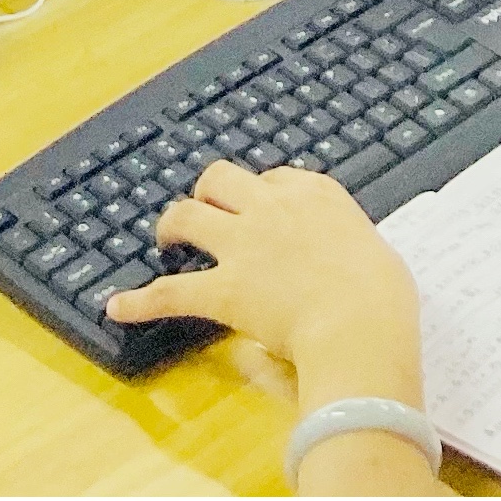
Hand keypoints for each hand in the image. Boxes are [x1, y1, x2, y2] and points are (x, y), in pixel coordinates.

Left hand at [104, 162, 424, 395]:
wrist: (361, 322)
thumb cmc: (383, 294)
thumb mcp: (377, 253)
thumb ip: (350, 248)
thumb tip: (352, 266)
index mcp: (316, 195)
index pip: (275, 178)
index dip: (260, 194)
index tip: (258, 209)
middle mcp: (272, 207)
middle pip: (221, 178)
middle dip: (207, 192)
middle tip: (204, 212)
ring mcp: (243, 244)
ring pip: (188, 215)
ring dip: (171, 224)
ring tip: (165, 238)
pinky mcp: (224, 288)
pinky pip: (170, 292)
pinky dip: (140, 301)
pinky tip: (117, 306)